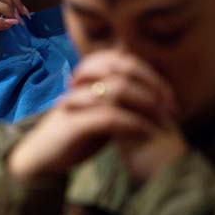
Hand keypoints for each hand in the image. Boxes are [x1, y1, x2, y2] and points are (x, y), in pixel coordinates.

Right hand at [8, 50, 185, 182]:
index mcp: (89, 75)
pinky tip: (146, 132)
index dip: (151, 75)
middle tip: (171, 108)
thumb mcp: (101, 109)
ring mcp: (79, 100)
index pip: (126, 60)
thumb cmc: (77, 131)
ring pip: (118, 89)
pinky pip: (109, 117)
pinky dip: (131, 123)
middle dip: (153, 86)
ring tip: (162, 120)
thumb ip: (120, 98)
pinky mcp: (75, 122)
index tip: (170, 98)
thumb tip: (151, 91)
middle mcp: (83, 82)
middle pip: (124, 68)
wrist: (43, 154)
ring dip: (146, 104)